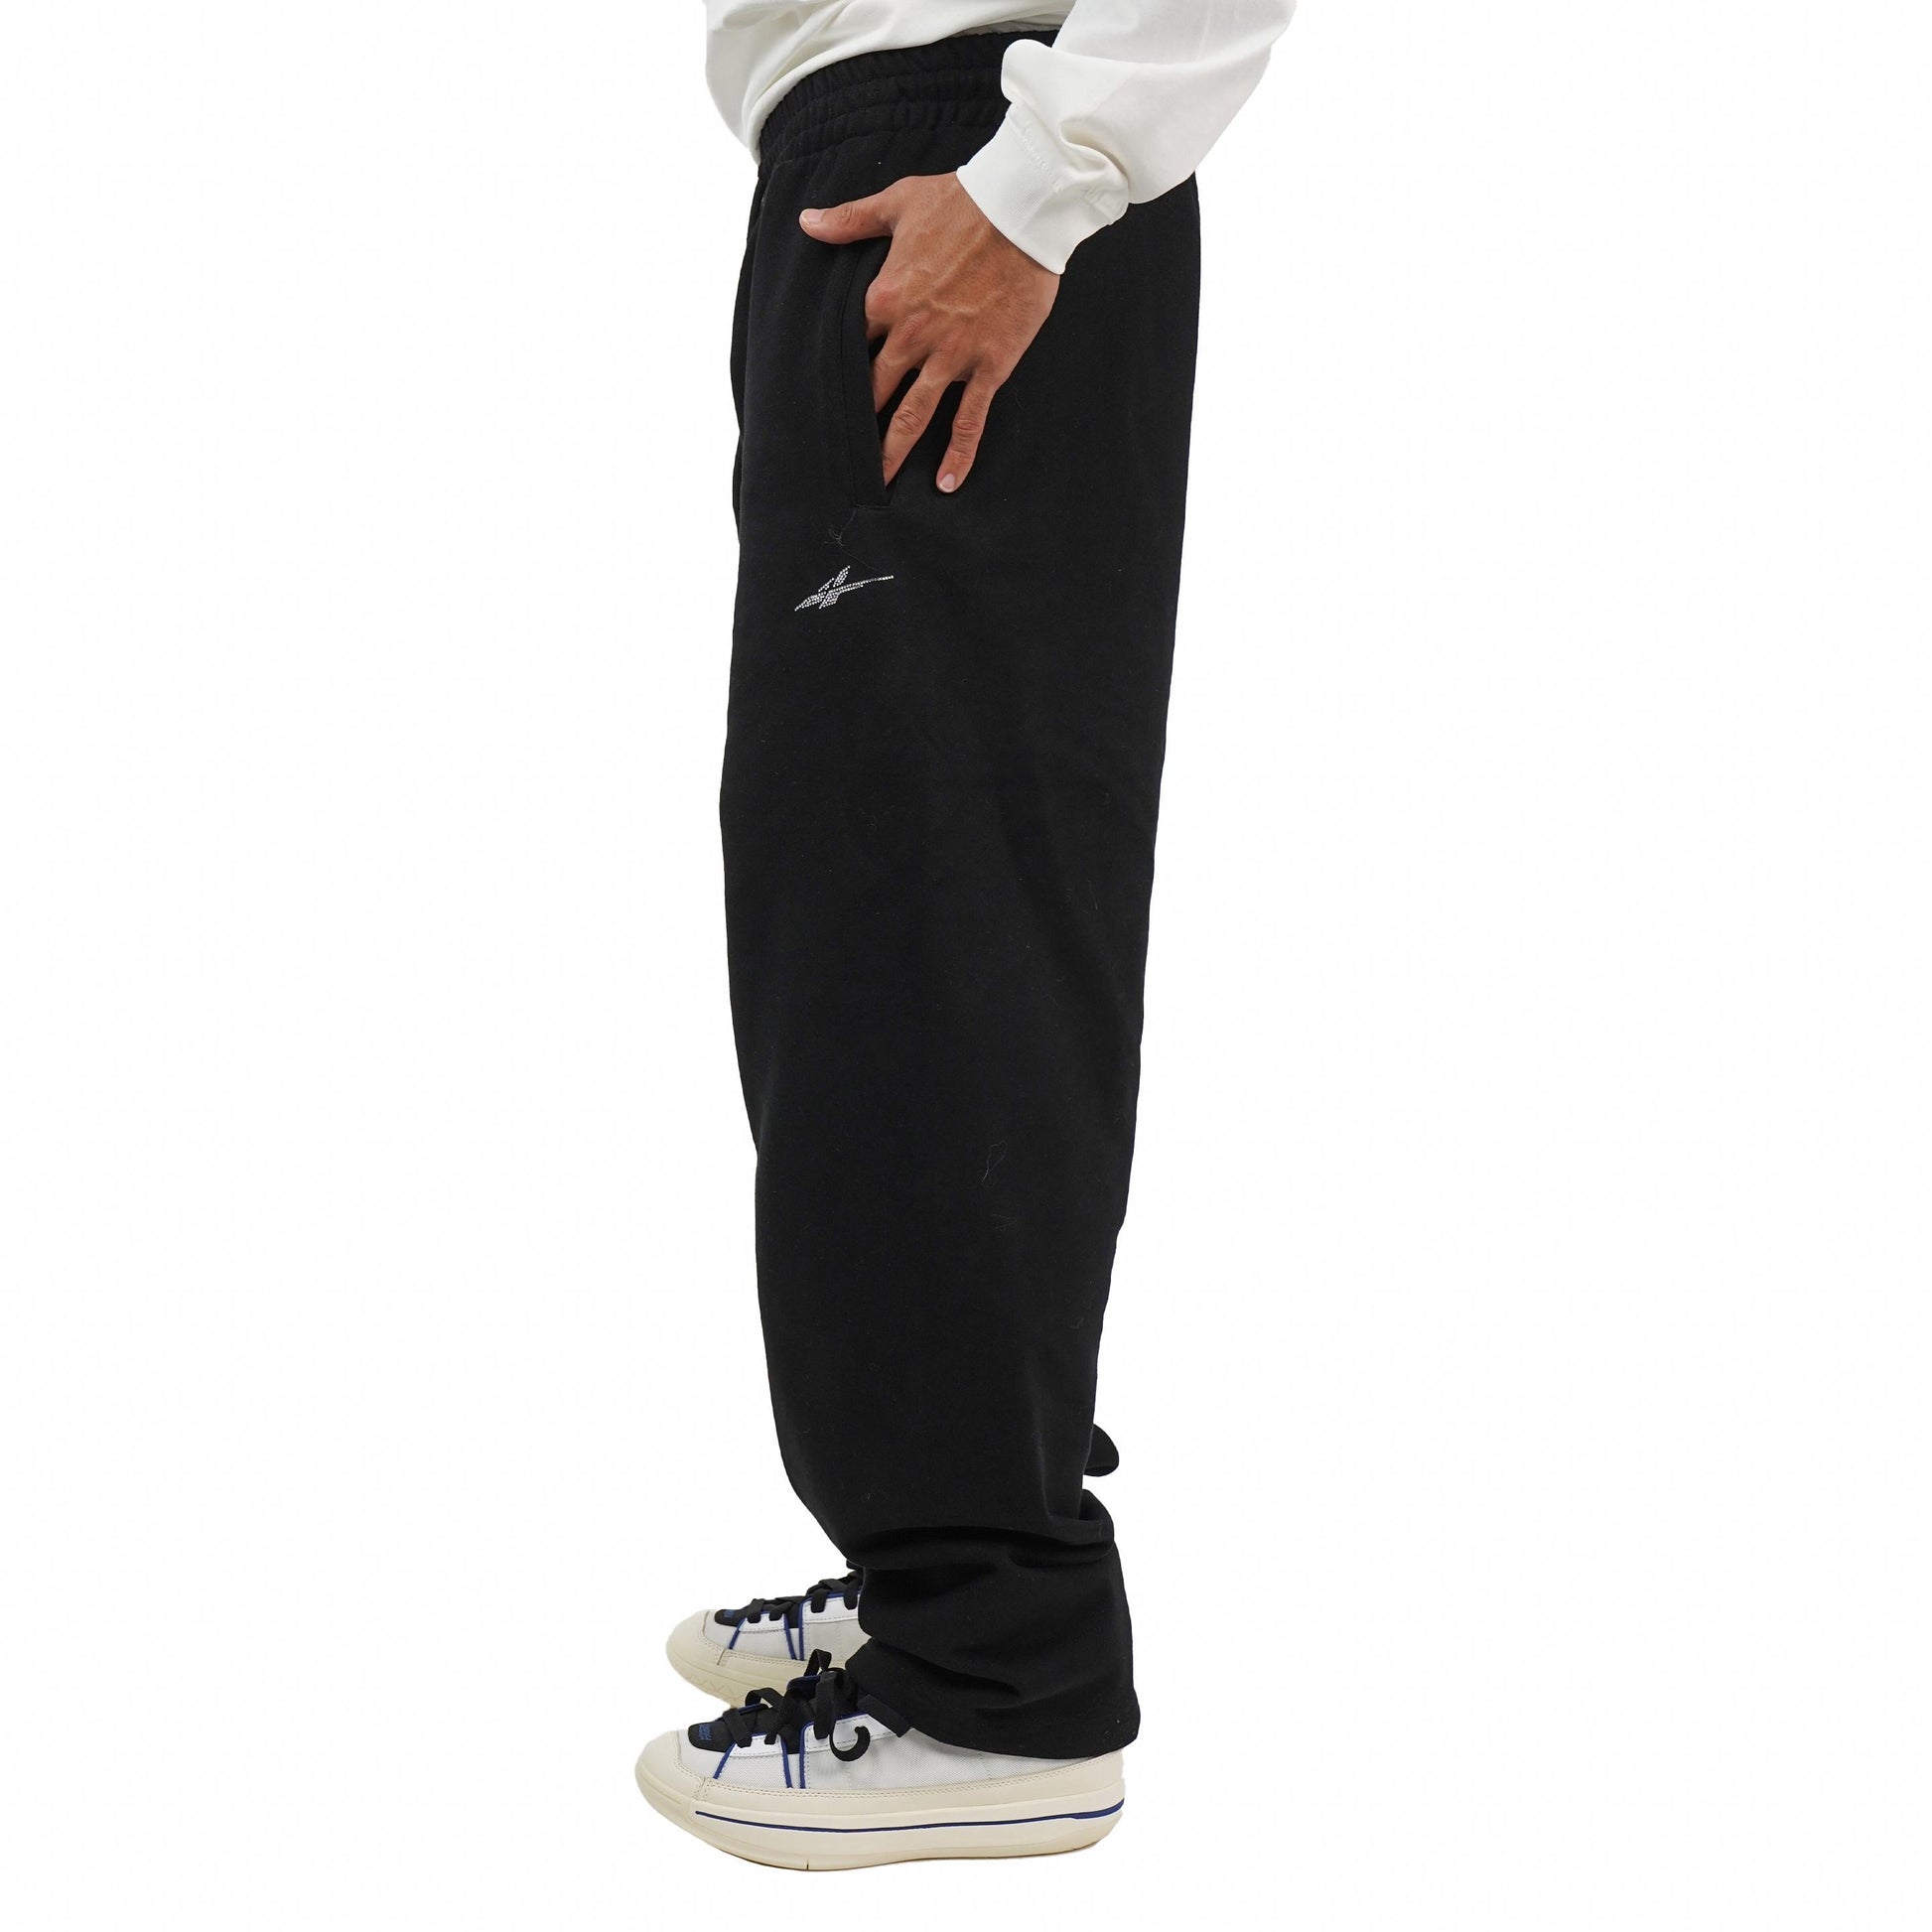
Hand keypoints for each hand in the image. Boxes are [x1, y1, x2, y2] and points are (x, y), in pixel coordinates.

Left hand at [801, 175, 1058, 493]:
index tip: (825, 398)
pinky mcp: (989, 366)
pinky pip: (969, 419)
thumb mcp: (897, 203)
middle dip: (858, 425)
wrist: (1022, 208)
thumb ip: (851, 221)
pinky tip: (948, 483)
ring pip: (914, 414)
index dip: (838, 372)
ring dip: (894, 451)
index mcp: (884, 299)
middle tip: (843, 457)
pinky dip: (959, 454)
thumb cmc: (961, 200)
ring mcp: (951, 355)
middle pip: (875, 390)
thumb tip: (808, 223)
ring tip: (880, 483)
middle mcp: (912, 335)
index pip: (850, 345)